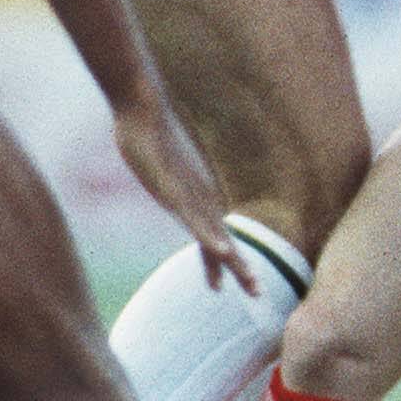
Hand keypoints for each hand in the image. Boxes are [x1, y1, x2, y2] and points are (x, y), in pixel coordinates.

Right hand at [110, 95, 257, 296]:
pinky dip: (209, 237)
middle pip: (219, 240)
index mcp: (193, 197)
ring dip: (231, 258)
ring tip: (249, 281)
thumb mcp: (159, 164)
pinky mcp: (172, 188)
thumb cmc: (149, 132)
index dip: (219, 262)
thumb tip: (165, 181)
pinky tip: (222, 251)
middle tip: (256, 295)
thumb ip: (165, 176)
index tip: (221, 288)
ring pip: (212, 233)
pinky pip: (192, 218)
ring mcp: (185, 194)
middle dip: (238, 268)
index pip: (210, 236)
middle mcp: (195, 198)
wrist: (143, 105)